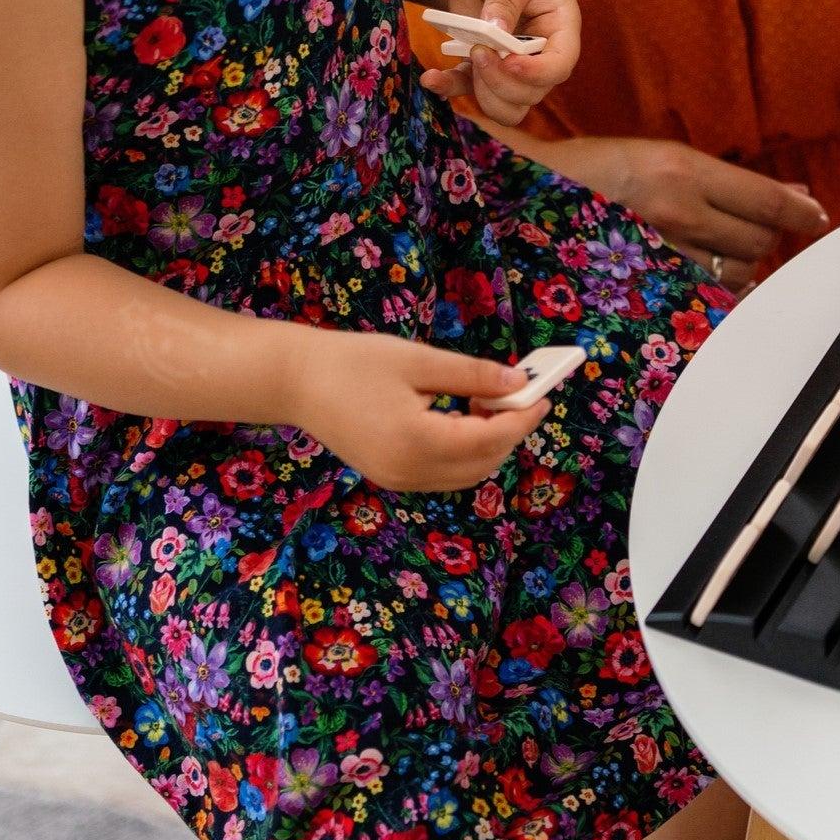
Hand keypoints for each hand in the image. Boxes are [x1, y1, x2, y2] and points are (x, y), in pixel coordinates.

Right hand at [285, 331, 546, 491]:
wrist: (296, 382)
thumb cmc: (355, 363)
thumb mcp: (420, 361)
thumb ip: (473, 375)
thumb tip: (519, 383)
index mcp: (417, 442)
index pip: (489, 440)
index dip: (522, 418)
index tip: (543, 394)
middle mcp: (409, 471)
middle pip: (482, 463)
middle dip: (509, 430)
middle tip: (519, 392)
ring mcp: (398, 479)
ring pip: (466, 473)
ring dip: (489, 442)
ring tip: (488, 399)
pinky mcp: (391, 475)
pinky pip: (444, 472)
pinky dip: (466, 449)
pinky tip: (464, 416)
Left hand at [421, 0, 579, 125]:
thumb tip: (495, 33)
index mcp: (561, 28)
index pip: (560, 65)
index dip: (538, 72)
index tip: (508, 59)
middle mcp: (541, 54)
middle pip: (532, 93)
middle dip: (503, 81)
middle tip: (479, 51)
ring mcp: (512, 65)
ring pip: (507, 105)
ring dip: (483, 93)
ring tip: (466, 58)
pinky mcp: (481, 66)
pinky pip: (468, 90)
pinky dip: (449, 88)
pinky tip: (431, 79)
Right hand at [569, 136, 827, 286]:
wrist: (529, 196)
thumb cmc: (599, 171)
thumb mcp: (666, 158)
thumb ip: (732, 182)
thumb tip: (797, 195)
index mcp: (683, 170)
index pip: (766, 199)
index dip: (801, 213)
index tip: (818, 218)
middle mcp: (676, 210)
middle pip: (757, 241)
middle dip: (762, 238)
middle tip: (745, 230)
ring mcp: (658, 252)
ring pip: (734, 274)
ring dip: (738, 267)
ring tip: (715, 250)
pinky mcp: (642, 285)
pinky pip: (703, 299)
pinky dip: (716, 293)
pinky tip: (708, 282)